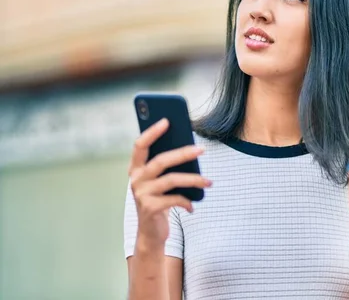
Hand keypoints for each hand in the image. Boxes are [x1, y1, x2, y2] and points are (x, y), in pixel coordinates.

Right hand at [128, 118, 211, 248]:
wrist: (150, 232)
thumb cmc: (159, 199)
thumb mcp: (159, 181)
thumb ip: (167, 166)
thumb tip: (191, 148)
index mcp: (135, 168)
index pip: (140, 145)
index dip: (152, 132)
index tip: (167, 120)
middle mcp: (136, 179)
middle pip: (161, 161)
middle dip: (183, 153)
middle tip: (202, 149)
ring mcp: (141, 194)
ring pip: (172, 180)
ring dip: (194, 180)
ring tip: (209, 181)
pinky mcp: (150, 208)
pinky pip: (175, 199)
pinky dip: (187, 202)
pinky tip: (193, 205)